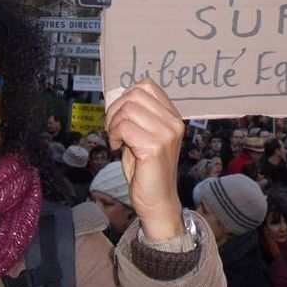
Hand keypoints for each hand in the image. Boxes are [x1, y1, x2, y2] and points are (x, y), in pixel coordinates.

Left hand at [105, 80, 184, 240]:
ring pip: (127, 109)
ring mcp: (166, 134)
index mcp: (173, 116)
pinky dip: (114, 136)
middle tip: (113, 129)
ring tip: (116, 139)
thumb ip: (136, 116)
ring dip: (113, 124)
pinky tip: (117, 147)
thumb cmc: (147, 169)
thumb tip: (116, 97)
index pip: (147, 86)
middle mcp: (173, 122)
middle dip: (115, 110)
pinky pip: (124, 128)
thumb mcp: (143, 135)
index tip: (120, 116)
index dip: (125, 97)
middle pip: (135, 94)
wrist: (158, 200)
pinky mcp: (155, 147)